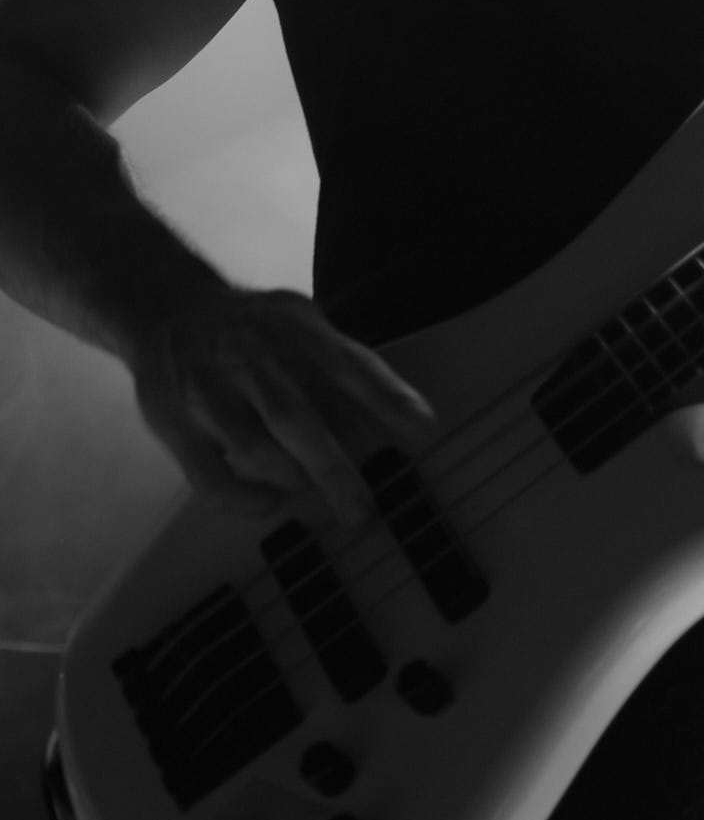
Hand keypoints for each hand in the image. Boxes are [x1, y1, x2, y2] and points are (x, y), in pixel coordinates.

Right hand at [131, 285, 434, 524]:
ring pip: (252, 448)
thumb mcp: (302, 324)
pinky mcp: (174, 425)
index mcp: (290, 328)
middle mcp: (248, 357)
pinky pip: (208, 476)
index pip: (343, 362)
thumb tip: (405, 418)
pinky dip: (242, 498)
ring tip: (311, 489)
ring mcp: (207, 392)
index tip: (422, 426)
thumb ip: (346, 367)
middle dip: (334, 468)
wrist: (167, 309)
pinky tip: (269, 503)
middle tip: (363, 509)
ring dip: (290, 478)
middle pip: (294, 416)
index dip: (384, 394)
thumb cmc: (252, 328)